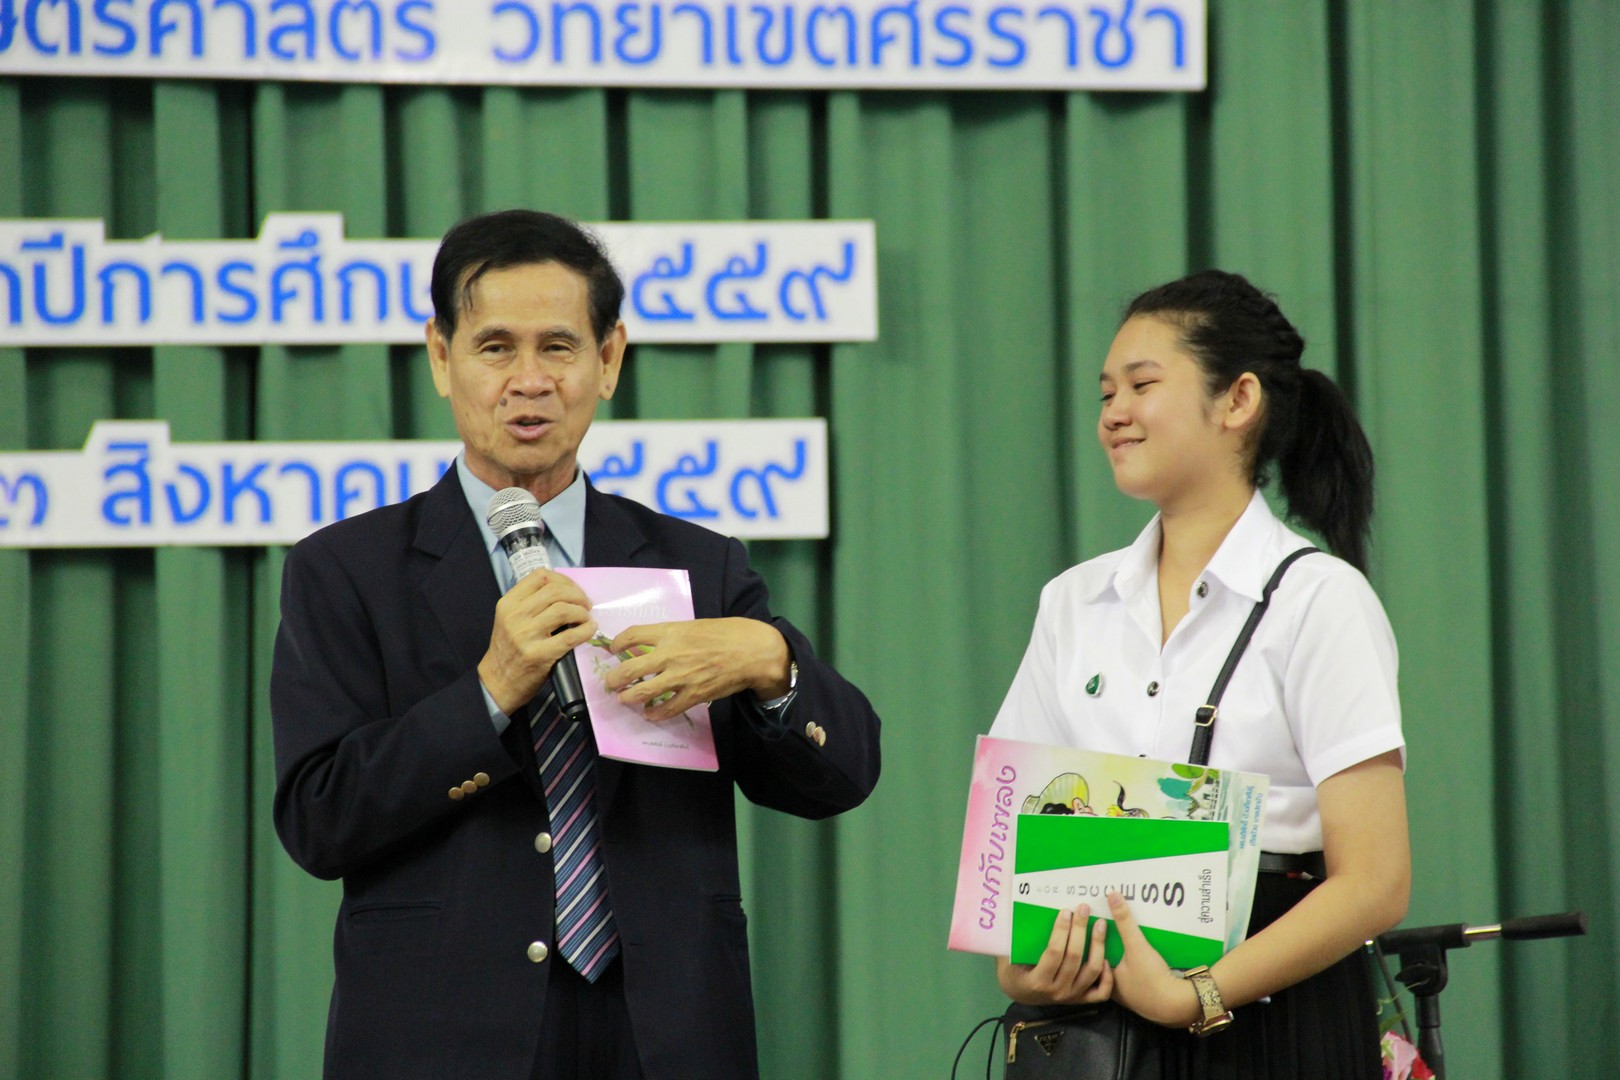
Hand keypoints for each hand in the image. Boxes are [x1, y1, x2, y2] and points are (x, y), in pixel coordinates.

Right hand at [478, 570, 597, 715]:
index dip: (563, 580)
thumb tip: (567, 592)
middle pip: (555, 591)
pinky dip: (586, 630)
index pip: (540, 576)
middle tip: (586, 604)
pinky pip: (570, 636)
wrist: (497, 682)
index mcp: (508, 603)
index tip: (574, 589)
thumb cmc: (508, 649)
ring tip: (586, 618)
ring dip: (582, 612)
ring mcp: (526, 635)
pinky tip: (589, 630)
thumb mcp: (509, 620)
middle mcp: (515, 616)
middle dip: (577, 595)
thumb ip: (530, 604)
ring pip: (563, 610)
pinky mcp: (538, 655)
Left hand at [601, 618, 789, 721]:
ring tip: (624, 699)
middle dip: (614, 679)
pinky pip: (667, 709)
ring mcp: (681, 677)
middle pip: (630, 669)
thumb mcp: (694, 626)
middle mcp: (670, 654)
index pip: (632, 635)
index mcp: (671, 632)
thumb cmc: (726, 634)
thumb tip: (652, 646)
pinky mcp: (693, 695)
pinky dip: (655, 713)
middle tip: (610, 683)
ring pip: (643, 693)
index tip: (613, 649)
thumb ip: (672, 636)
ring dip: (628, 698)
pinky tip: (650, 714)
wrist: (752, 651)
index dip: (617, 643)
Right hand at [997, 904, 1113, 1005]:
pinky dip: (1107, 977)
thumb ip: (1018, 940)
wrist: (1020, 994)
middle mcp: (1057, 991)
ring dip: (1098, 946)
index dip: (1061, 931)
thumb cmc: (1013, 969)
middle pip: (1074, 958)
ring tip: (1100, 924)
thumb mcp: (1010, 957)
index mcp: (1038, 981)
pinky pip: (1101, 992)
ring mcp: (1071, 997)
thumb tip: (1020, 909)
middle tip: (1084, 909)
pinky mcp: (1081, 1000)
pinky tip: (1108, 957)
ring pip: (1091, 971)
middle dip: (1080, 930)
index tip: (1065, 912)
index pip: (1053, 953)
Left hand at [1105, 892, 1200, 1026]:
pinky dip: (1136, 967)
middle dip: (1108, 950)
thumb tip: (1111, 895)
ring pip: (1122, 974)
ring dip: (1123, 959)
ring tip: (1125, 939)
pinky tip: (1143, 957)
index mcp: (1106, 982)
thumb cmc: (1151, 979)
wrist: (1179, 1005)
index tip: (1093, 927)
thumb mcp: (1136, 946)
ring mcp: (1132, 997)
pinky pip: (1136, 978)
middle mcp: (1116, 993)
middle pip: (1107, 966)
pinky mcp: (1147, 998)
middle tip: (1108, 930)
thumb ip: (1124, 921)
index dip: (1092, 945)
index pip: (1092, 960)